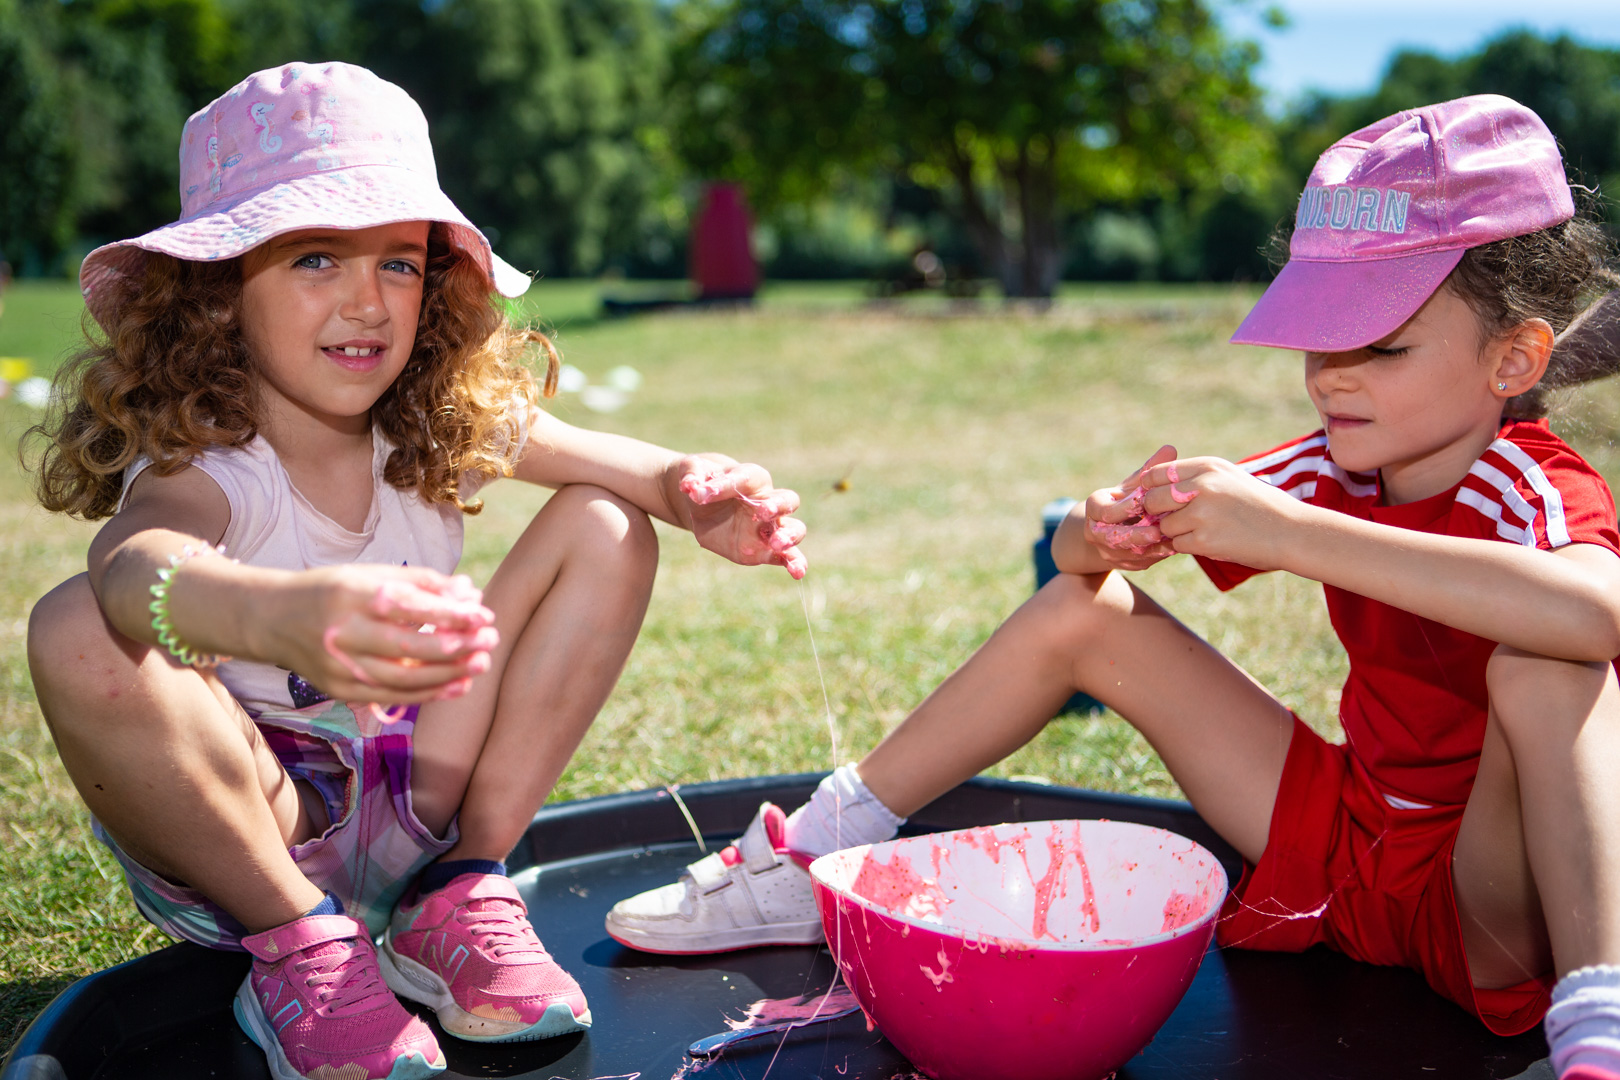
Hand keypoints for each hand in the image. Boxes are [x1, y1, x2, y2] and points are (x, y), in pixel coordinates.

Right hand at [263, 565, 498, 704]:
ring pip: (404, 678)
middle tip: (491, 640)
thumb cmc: (331, 590)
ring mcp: (340, 667)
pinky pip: (392, 695)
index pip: (409, 608)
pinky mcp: (339, 690)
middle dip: (456, 646)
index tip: (484, 614)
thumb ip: (422, 583)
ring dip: (449, 674)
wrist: (271, 619)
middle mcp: (343, 634)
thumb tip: (471, 592)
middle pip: (409, 648)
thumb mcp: (371, 575)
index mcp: (352, 596)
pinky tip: (458, 685)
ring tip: (481, 664)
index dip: (450, 614)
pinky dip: (429, 693)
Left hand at [677, 456, 807, 578]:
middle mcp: (766, 501)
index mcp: (750, 478)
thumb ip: (692, 476)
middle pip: (786, 500)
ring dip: (789, 536)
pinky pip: (786, 556)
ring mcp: (769, 527)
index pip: (745, 478)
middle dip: (777, 506)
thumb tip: (691, 486)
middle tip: (763, 512)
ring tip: (778, 544)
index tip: (702, 494)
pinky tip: (797, 573)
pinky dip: (793, 563)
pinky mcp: (764, 549)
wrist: (702, 504)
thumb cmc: (702, 482)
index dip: (726, 485)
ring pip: (793, 529)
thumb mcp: (691, 471)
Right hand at [1082, 446, 1180, 570]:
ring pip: (1126, 553)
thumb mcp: (1134, 483)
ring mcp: (1105, 550)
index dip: (1124, 508)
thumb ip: (1149, 469)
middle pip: (1113, 536)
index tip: (1144, 502)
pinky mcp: (1119, 563)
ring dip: (1149, 548)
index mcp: (1095, 508)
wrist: (1111, 525)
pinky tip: (1173, 548)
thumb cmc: (1126, 498)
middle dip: (1135, 535)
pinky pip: (1137, 563)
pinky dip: (1154, 556)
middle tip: (1158, 532)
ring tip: (1172, 541)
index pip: (1105, 511)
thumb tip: (1170, 449)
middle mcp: (1095, 531)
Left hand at [1136, 455, 1303, 569]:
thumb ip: (1195, 477)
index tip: (1155, 499)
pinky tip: (1210, 541)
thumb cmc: (1258, 504)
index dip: (1149, 488)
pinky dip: (1188, 546)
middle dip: (1157, 513)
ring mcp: (1201, 513)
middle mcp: (1201, 486)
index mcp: (1207, 467)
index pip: (1155, 473)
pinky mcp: (1204, 540)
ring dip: (1175, 532)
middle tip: (1173, 518)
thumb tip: (1153, 485)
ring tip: (1202, 530)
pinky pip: (1178, 544)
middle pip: (1152, 500)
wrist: (1291, 531)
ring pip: (1164, 525)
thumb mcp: (1229, 477)